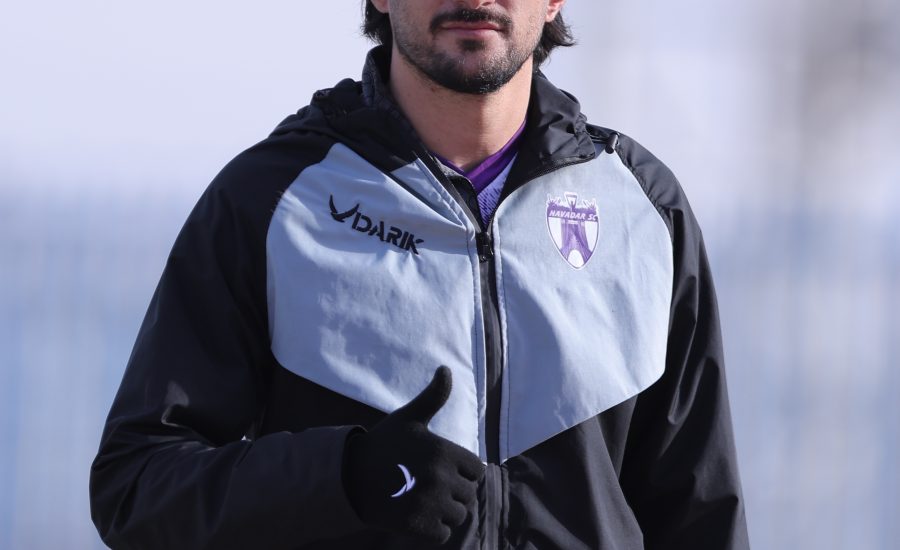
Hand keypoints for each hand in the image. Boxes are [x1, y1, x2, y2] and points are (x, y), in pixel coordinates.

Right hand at [343, 366, 484, 543]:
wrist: (349, 476)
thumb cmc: (383, 444)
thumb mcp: (409, 418)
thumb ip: (433, 396)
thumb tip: (446, 369)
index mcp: (444, 451)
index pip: (476, 470)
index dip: (461, 470)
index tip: (440, 467)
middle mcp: (441, 478)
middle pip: (468, 494)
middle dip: (452, 491)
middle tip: (426, 484)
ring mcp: (430, 504)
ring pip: (458, 515)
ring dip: (444, 511)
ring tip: (421, 499)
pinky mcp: (418, 527)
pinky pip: (444, 534)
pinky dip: (433, 529)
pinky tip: (416, 515)